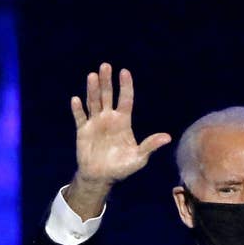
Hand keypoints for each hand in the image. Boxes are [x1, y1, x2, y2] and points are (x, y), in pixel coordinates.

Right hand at [65, 62, 170, 217]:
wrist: (101, 178)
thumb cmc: (121, 168)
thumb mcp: (138, 158)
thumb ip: (150, 146)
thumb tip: (168, 138)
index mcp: (123, 121)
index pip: (125, 99)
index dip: (125, 86)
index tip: (124, 72)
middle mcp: (109, 118)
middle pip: (108, 95)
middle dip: (107, 81)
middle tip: (105, 66)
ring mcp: (95, 123)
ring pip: (94, 102)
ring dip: (92, 90)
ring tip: (92, 76)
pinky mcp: (83, 131)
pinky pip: (80, 117)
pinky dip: (78, 109)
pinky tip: (76, 100)